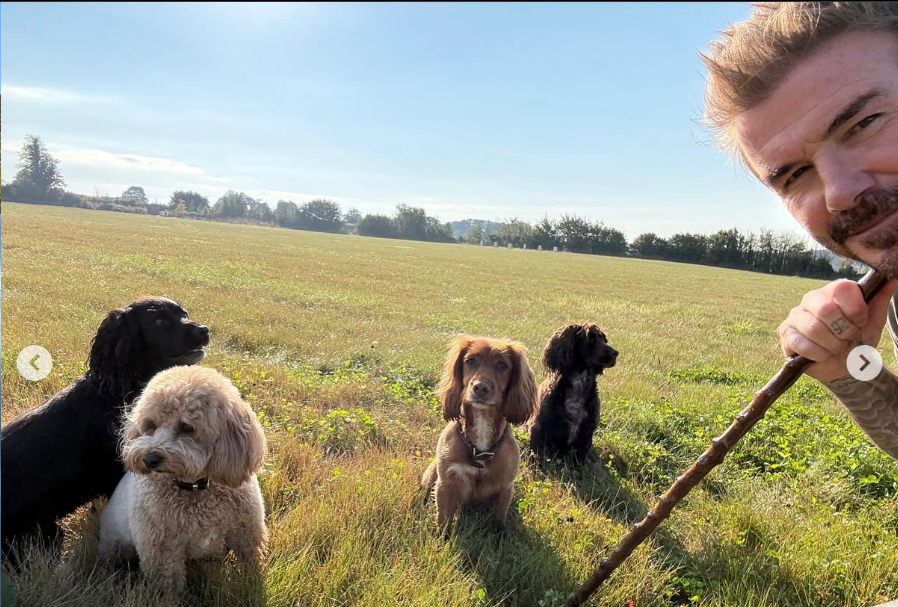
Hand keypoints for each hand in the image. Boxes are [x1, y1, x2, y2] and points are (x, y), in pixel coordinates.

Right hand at [778, 277, 897, 382]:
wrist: (844, 366)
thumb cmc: (858, 340)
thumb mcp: (873, 321)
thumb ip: (880, 299)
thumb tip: (893, 277)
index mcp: (832, 291)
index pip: (842, 288)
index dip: (855, 310)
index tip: (861, 322)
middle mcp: (811, 299)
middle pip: (825, 309)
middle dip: (843, 331)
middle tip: (848, 338)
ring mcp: (795, 316)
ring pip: (813, 328)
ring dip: (832, 345)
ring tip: (836, 348)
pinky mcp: (785, 333)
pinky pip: (801, 343)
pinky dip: (818, 354)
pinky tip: (822, 355)